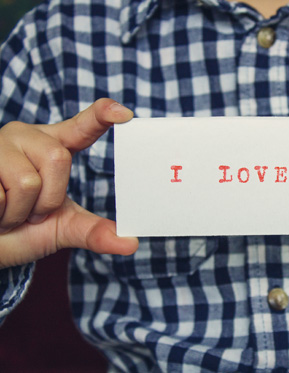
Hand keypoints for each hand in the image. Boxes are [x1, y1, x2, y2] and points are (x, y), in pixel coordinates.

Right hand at [0, 98, 137, 268]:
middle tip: (31, 212)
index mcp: (53, 147)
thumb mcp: (63, 228)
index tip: (125, 113)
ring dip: (20, 211)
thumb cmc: (22, 229)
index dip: (103, 115)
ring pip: (28, 181)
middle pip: (58, 158)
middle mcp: (27, 138)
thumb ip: (95, 232)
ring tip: (7, 212)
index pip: (82, 127)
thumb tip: (132, 244)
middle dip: (48, 199)